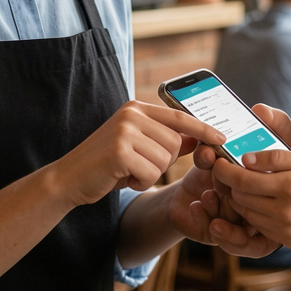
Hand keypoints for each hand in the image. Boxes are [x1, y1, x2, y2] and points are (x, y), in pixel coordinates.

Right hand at [55, 101, 222, 207]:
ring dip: (150, 174)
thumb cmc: (105, 165)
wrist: (68, 179)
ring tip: (127, 171)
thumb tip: (196, 139)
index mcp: (136, 108)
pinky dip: (140, 182)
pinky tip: (122, 178)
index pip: (179, 116)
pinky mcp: (120, 151)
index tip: (222, 138)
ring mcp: (124, 130)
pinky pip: (151, 173)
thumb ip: (163, 139)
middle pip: (174, 143)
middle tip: (138, 166)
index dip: (203, 128)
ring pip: (165, 159)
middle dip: (163, 162)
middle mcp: (131, 114)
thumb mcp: (136, 146)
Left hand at [210, 142, 290, 253]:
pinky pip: (260, 227)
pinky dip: (254, 214)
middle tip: (228, 171)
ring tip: (245, 185)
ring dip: (240, 200)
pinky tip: (262, 201)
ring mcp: (286, 230)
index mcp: (290, 186)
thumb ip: (279, 156)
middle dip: (229, 184)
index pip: (241, 179)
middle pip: (239, 198)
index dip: (224, 170)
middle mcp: (284, 212)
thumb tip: (247, 157)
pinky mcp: (289, 241)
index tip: (217, 160)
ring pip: (246, 214)